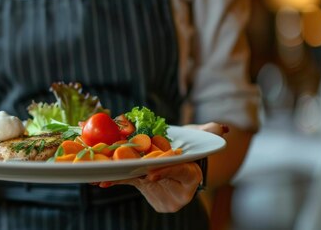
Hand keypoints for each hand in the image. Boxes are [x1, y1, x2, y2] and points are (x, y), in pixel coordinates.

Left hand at [97, 122, 228, 212]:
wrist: (181, 160)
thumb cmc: (193, 145)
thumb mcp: (201, 137)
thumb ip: (210, 132)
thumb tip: (222, 129)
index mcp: (191, 177)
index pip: (179, 173)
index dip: (166, 172)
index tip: (151, 174)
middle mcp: (176, 190)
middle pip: (153, 175)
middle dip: (134, 170)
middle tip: (119, 166)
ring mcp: (159, 192)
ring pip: (137, 178)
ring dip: (118, 175)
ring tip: (101, 175)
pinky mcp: (143, 187)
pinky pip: (128, 181)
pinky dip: (115, 178)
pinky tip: (99, 180)